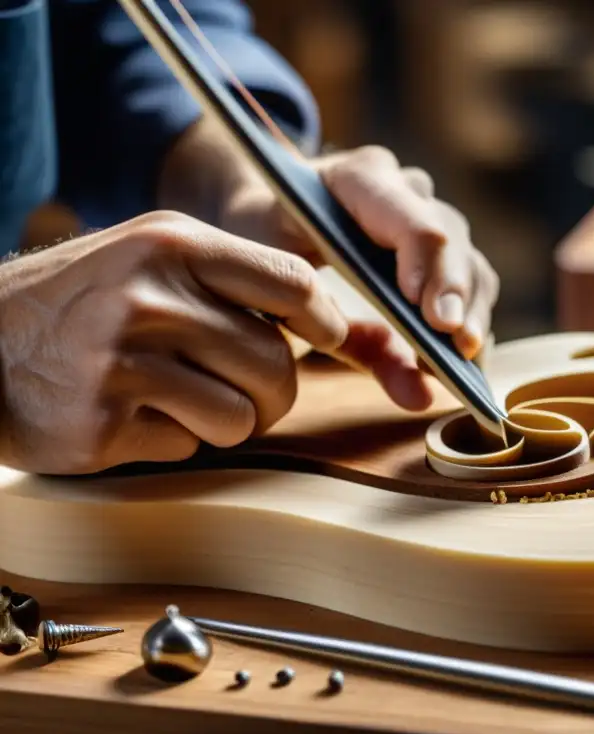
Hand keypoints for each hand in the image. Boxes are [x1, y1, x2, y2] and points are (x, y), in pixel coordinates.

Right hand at [0, 211, 427, 474]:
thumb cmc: (79, 304)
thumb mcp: (149, 258)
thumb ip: (231, 279)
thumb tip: (331, 316)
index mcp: (173, 244)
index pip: (292, 282)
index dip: (326, 320)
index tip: (327, 338)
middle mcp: (151, 297)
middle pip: (276, 365)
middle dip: (274, 393)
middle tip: (250, 394)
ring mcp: (123, 361)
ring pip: (242, 417)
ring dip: (226, 422)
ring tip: (181, 402)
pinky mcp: (103, 422)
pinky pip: (188, 446)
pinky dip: (174, 441)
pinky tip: (132, 415)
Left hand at [218, 145, 499, 361]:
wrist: (261, 217)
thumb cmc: (267, 248)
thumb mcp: (290, 291)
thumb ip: (354, 343)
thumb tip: (420, 397)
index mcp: (358, 179)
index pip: (412, 221)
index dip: (431, 271)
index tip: (437, 322)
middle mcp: (405, 189)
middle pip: (451, 239)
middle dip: (458, 297)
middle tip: (459, 346)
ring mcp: (429, 214)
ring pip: (471, 262)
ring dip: (474, 315)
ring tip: (467, 363)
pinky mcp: (440, 247)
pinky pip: (473, 283)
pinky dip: (472, 323)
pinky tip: (468, 364)